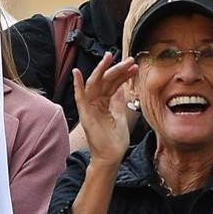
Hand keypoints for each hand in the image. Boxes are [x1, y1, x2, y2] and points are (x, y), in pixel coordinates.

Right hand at [72, 51, 136, 166]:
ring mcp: (89, 107)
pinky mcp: (85, 114)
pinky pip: (80, 97)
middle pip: (105, 81)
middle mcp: (95, 102)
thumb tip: (123, 86)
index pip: (113, 83)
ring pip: (94, 84)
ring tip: (109, 58)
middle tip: (128, 59)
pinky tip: (77, 74)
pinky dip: (77, 85)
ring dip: (101, 70)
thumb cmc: (115, 139)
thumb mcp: (120, 114)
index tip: (134, 66)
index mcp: (104, 102)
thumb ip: (119, 100)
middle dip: (116, 68)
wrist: (111, 155)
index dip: (123, 74)